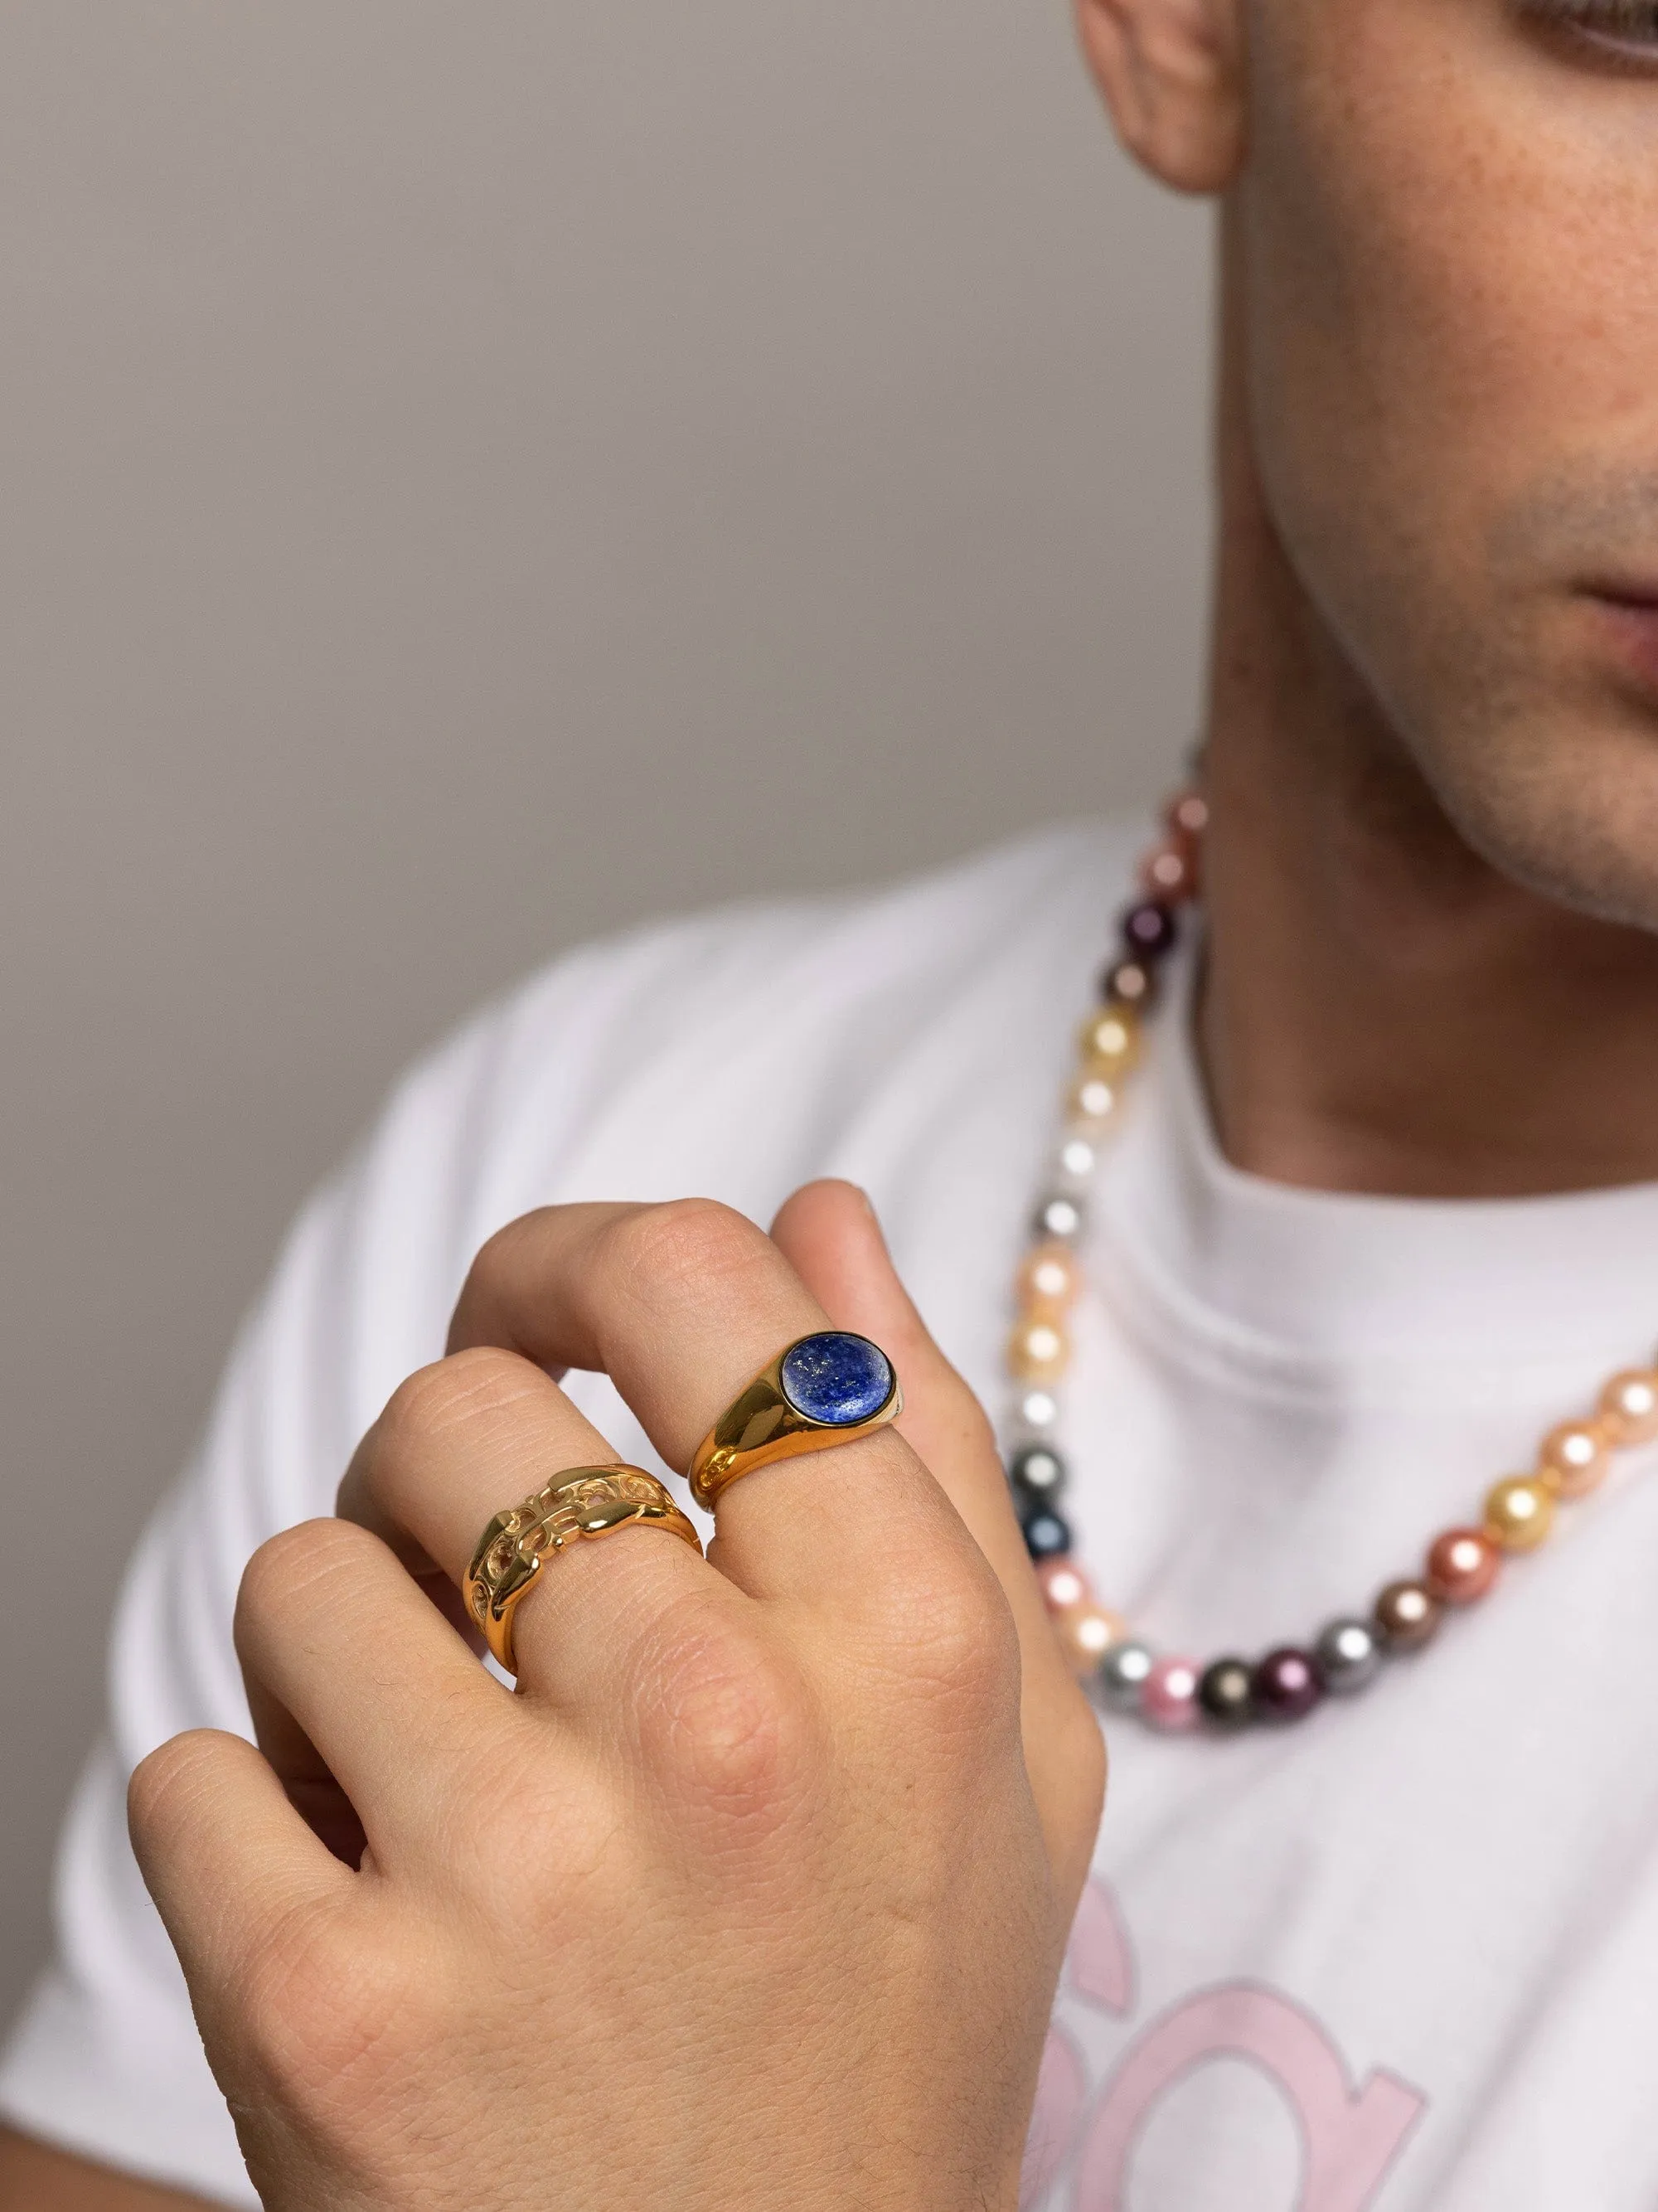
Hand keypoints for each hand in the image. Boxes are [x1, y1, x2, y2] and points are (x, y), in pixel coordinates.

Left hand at [128, 1182, 1104, 2211]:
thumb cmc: (892, 2026)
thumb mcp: (1002, 1743)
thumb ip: (927, 1449)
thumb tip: (818, 1215)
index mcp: (903, 1639)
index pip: (691, 1278)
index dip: (581, 1260)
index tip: (544, 1325)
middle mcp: (724, 1730)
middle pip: (457, 1412)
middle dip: (446, 1486)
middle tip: (490, 1601)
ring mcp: (521, 1876)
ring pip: (302, 1572)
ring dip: (344, 1656)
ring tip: (435, 1777)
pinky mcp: (331, 2014)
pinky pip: (189, 1767)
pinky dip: (250, 1822)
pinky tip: (367, 1910)